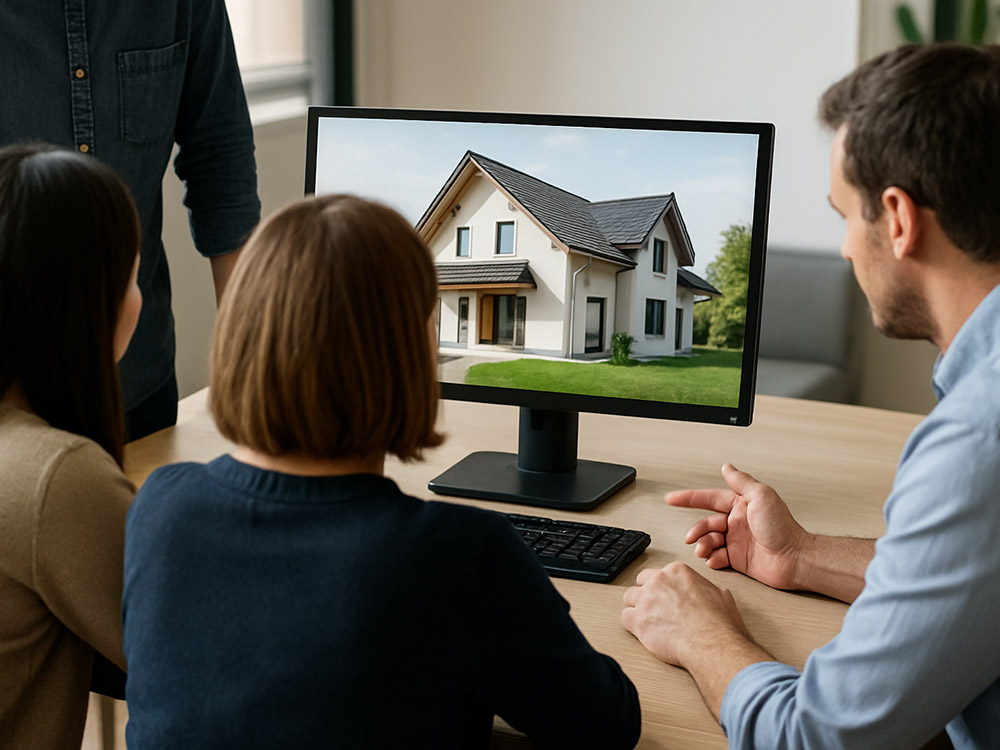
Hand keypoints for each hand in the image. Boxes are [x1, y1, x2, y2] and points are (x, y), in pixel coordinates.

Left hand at [621, 562, 748, 667]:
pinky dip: (631, 625)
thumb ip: (707, 589)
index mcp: (677, 572)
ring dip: (635, 608)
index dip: (660, 586)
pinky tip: (640, 630)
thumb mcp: (721, 595)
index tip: (663, 595)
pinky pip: (624, 618)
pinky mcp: (639, 620)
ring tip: (645, 619)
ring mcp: (647, 600)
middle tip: (652, 607)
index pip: (657, 573)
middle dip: (645, 594)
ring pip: (628, 598)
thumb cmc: (719, 624)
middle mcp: (659, 581)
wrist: (713, 645)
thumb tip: (708, 592)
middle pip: (640, 582)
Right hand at [666, 463, 810, 590]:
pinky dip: (712, 559)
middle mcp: (737, 522)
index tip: (672, 498)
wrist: (794, 559)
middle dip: (696, 530)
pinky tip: (714, 559)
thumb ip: (741, 481)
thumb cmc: (783, 527)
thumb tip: (727, 467)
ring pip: (709, 540)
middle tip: (691, 537)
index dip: (689, 498)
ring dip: (703, 545)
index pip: (709, 498)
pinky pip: (717, 557)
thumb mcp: (761, 496)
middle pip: (706, 523)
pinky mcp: (738, 559)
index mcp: (740, 505)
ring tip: (704, 550)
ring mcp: (737, 541)